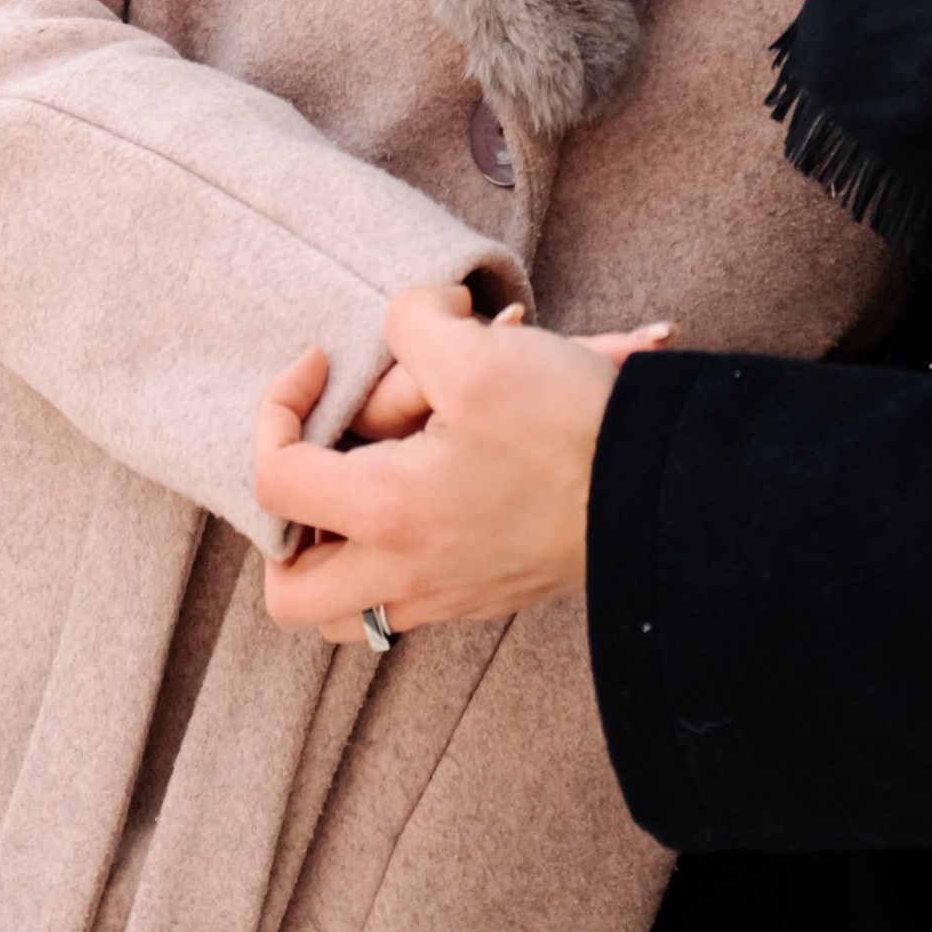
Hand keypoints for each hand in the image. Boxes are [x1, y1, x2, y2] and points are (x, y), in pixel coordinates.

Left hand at [254, 282, 671, 643]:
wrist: (659, 494)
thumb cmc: (567, 430)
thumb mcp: (479, 353)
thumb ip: (412, 321)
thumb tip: (405, 319)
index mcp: (385, 514)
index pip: (272, 478)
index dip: (278, 407)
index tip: (322, 363)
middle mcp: (403, 574)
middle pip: (290, 592)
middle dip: (288, 526)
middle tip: (325, 460)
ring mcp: (445, 596)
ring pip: (346, 611)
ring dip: (337, 552)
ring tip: (369, 480)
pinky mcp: (484, 595)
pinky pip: (405, 599)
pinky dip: (395, 551)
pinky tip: (435, 482)